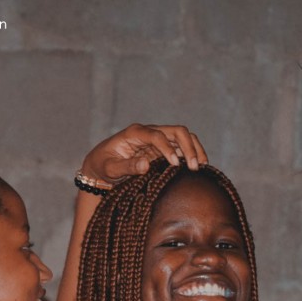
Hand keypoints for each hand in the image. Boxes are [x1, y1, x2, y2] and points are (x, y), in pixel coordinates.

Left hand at [80, 124, 207, 183]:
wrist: (101, 166)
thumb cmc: (103, 166)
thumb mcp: (110, 169)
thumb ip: (126, 167)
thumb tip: (146, 165)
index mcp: (135, 133)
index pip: (157, 135)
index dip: (168, 148)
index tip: (175, 164)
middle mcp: (149, 132)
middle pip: (177, 131)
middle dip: (188, 147)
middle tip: (194, 167)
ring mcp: (158, 140)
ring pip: (184, 137)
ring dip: (195, 150)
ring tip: (201, 167)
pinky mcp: (163, 149)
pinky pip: (182, 148)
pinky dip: (192, 155)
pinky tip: (199, 167)